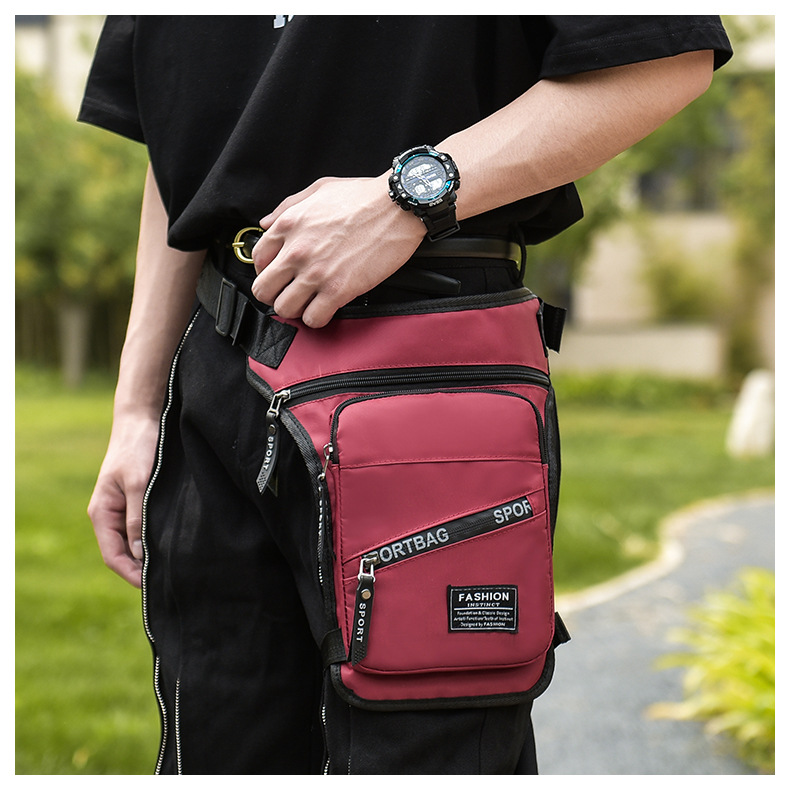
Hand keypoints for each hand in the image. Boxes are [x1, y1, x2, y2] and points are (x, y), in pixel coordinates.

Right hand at [87, 413, 160, 587]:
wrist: (142, 419)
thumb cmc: (138, 448)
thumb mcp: (138, 483)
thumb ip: (136, 517)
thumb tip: (139, 553)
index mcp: (102, 513)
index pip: (113, 555)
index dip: (130, 574)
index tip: (151, 586)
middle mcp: (110, 514)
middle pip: (122, 553)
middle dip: (140, 570)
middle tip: (167, 582)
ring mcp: (123, 508)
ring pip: (133, 542)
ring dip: (147, 556)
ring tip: (171, 569)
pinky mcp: (137, 500)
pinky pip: (142, 528)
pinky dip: (153, 540)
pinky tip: (170, 545)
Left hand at [250, 175, 424, 327]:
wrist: (397, 207)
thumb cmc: (363, 197)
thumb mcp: (319, 190)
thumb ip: (287, 206)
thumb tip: (265, 224)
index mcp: (288, 225)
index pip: (258, 260)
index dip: (268, 270)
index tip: (282, 274)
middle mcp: (296, 251)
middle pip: (263, 290)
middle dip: (275, 294)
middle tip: (291, 293)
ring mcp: (316, 273)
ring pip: (284, 309)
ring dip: (295, 309)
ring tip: (309, 302)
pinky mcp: (339, 290)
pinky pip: (313, 319)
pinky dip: (317, 318)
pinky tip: (326, 308)